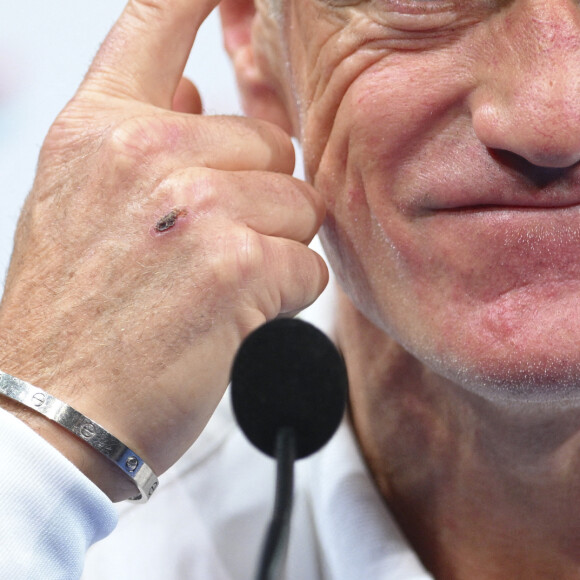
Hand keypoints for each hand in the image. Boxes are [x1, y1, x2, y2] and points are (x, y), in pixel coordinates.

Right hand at [0, 0, 326, 499]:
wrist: (58, 409)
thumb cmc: (72, 317)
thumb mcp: (79, 204)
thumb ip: (140, 137)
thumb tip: (197, 90)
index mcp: (97, 130)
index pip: (158, 20)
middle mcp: (144, 153)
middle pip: (271, 145)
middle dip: (259, 198)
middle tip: (209, 251)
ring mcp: (193, 208)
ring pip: (298, 205)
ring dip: (272, 249)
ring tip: (214, 288)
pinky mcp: (237, 269)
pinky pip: (307, 264)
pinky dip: (284, 296)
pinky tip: (233, 318)